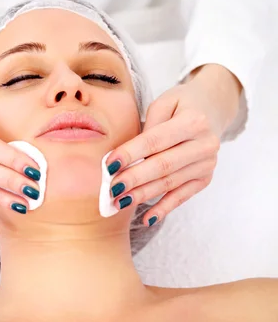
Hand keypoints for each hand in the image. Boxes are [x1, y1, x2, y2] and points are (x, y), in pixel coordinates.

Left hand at [106, 64, 241, 226]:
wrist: (213, 109)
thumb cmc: (182, 104)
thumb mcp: (165, 102)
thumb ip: (148, 126)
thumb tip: (129, 157)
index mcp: (194, 121)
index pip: (155, 141)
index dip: (131, 154)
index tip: (109, 164)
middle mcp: (205, 145)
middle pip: (163, 165)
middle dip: (134, 179)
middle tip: (112, 189)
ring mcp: (207, 165)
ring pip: (169, 183)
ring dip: (143, 195)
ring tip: (119, 202)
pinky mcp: (204, 179)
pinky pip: (181, 197)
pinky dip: (163, 209)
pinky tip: (146, 218)